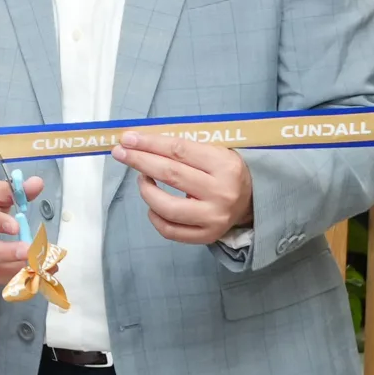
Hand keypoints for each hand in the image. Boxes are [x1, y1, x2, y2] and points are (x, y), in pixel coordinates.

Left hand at [112, 131, 253, 244]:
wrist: (252, 199)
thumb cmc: (224, 170)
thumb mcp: (214, 150)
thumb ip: (181, 147)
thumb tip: (138, 141)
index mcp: (225, 165)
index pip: (179, 151)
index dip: (150, 143)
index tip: (127, 138)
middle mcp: (221, 193)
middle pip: (170, 175)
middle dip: (140, 161)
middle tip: (120, 153)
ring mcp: (214, 218)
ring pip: (166, 207)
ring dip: (145, 190)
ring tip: (142, 179)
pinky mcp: (207, 236)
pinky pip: (169, 230)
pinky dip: (154, 216)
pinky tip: (152, 205)